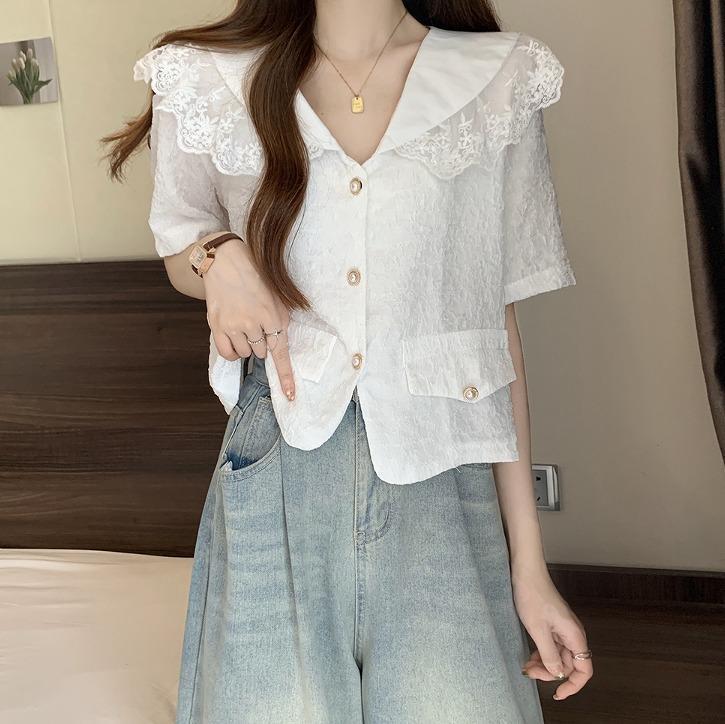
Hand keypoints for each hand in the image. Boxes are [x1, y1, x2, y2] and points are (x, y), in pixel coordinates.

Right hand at [202, 236, 296, 400]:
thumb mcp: (278, 297)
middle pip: (262, 352)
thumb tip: (280, 344)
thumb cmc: (256, 278)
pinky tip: (234, 339)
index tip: (289, 396)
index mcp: (273, 316)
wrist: (226, 261)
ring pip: (246, 353)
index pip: (280, 353)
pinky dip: (233, 351)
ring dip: (247, 344)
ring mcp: (234, 326)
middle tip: (256, 322)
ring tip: (243, 323)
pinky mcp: (217, 326)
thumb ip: (281, 321)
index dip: (286, 376)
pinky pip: (227, 353)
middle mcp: (254, 323)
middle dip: (262, 342)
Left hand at [512, 566, 592, 700]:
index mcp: (574, 635)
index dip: (573, 685)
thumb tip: (557, 674)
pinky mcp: (553, 625)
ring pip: (558, 657)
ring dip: (544, 664)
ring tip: (527, 665)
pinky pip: (551, 646)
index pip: (584, 669)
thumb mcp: (538, 629)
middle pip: (568, 665)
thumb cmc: (533, 595)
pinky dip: (542, 653)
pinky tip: (530, 656)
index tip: (558, 693)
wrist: (526, 572)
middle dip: (550, 673)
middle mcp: (572, 634)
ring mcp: (563, 629)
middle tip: (530, 672)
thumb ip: (549, 654)